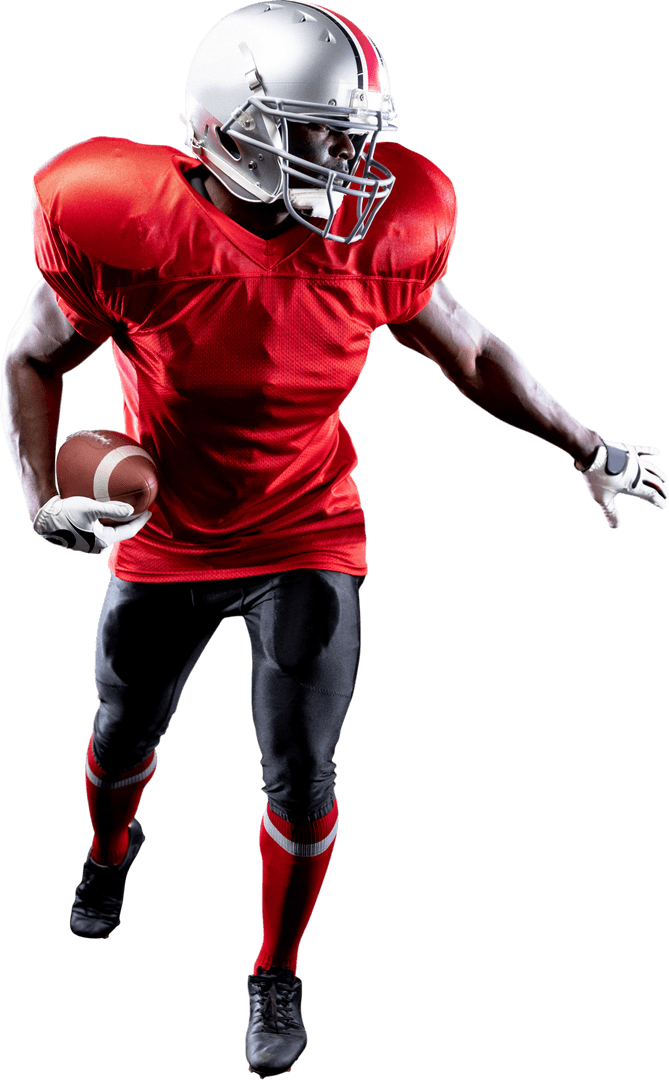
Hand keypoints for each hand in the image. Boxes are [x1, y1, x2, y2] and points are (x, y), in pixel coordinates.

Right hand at [32, 494, 151, 553]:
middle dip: (130, 522)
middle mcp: (95, 546)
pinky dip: (105, 523)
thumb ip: (112, 509)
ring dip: (117, 523)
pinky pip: (98, 530)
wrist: (42, 517)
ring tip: (124, 512)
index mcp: (102, 540)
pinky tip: (105, 514)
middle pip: (120, 533)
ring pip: (108, 532)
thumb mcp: (90, 508)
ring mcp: (86, 544)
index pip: (129, 532)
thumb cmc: (65, 512)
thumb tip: (131, 511)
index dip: (141, 521)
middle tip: (139, 510)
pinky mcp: (78, 539)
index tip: (150, 511)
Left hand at [578, 441, 666, 528]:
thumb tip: (615, 527)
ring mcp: (634, 460)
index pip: (651, 494)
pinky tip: (657, 452)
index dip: (658, 501)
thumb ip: (610, 512)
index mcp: (633, 485)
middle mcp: (638, 472)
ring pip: (652, 468)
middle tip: (666, 495)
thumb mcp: (603, 498)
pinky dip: (650, 451)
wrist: (591, 455)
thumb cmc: (596, 477)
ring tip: (664, 479)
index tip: (662, 506)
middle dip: (661, 489)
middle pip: (655, 482)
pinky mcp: (629, 450)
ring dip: (659, 474)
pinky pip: (643, 450)